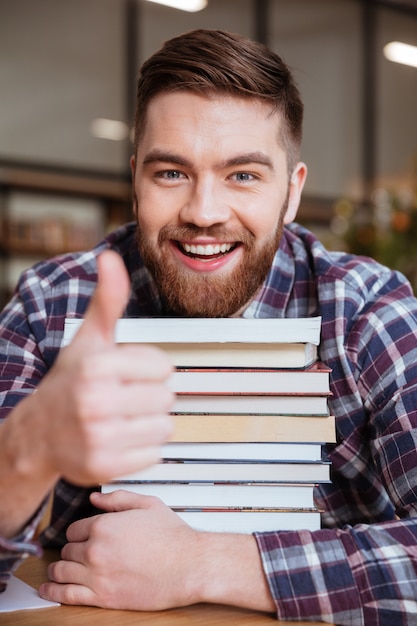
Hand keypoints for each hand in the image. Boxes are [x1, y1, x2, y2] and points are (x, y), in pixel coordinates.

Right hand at [31, 250, 173, 484]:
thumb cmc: (70, 382)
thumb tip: (110, 258)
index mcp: (97, 366)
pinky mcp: (106, 466)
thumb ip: (107, 299)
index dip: (149, 369)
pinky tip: (120, 437)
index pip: (163, 367)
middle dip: (150, 395)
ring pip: (165, 425)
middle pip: (166, 397)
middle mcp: (96, 402)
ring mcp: (100, 437)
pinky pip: (155, 453)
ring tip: (124, 417)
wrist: (38, 433)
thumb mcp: (89, 339)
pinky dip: (143, 447)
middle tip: (124, 397)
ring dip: (150, 422)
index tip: (128, 373)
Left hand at [40, 490, 275, 612]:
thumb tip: (95, 497)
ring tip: (56, 570)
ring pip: (62, 571)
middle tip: (76, 553)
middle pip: (67, 549)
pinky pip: (67, 596)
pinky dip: (54, 593)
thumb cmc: (173, 536)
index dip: (79, 532)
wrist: (189, 565)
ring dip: (57, 569)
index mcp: (105, 525)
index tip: (82, 537)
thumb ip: (118, 498)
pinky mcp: (102, 597)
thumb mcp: (147, 504)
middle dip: (71, 550)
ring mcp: (97, 574)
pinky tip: (49, 590)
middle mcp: (96, 549)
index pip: (75, 529)